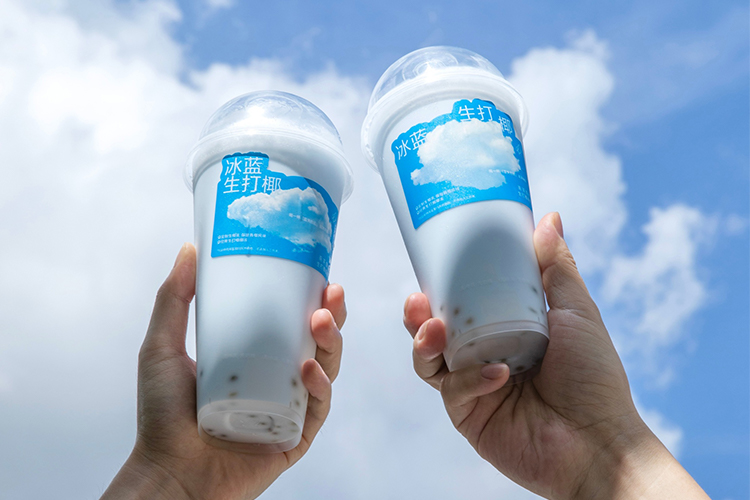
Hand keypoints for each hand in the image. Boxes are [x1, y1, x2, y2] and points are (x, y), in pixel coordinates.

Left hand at [102, 243, 345, 499]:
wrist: (169, 472)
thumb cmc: (162, 415)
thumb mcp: (163, 347)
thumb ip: (174, 298)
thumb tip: (189, 248)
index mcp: (255, 355)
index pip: (292, 319)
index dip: (310, 294)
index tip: (317, 270)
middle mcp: (278, 377)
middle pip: (318, 340)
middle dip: (332, 313)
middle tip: (331, 292)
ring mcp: (290, 407)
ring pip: (327, 368)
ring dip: (331, 342)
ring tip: (321, 321)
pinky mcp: (297, 435)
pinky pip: (319, 407)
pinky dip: (320, 386)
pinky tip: (308, 370)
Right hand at [403, 212, 708, 498]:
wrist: (600, 443)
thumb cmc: (595, 378)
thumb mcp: (576, 313)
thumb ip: (557, 268)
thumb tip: (550, 217)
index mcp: (504, 331)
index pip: (462, 303)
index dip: (442, 285)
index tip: (430, 262)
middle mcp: (483, 357)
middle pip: (435, 331)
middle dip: (419, 315)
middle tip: (417, 298)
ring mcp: (473, 387)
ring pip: (430, 361)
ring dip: (424, 342)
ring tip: (432, 328)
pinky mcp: (469, 415)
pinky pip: (454, 390)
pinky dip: (473, 378)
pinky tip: (498, 373)